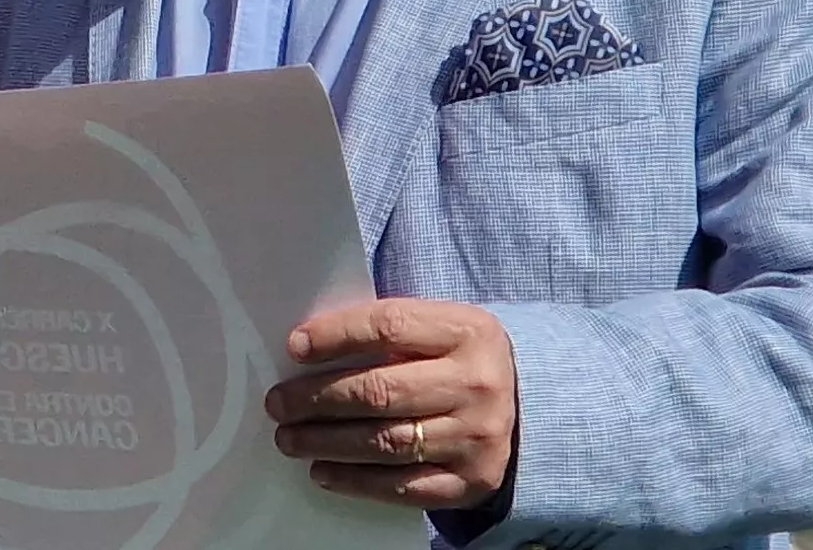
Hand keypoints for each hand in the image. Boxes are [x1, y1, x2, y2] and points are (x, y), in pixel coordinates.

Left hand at [264, 298, 516, 510]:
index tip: (295, 346)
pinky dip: (357, 481)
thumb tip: (309, 347)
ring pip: (386, 442)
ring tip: (290, 438)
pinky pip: (403, 486)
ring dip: (327, 442)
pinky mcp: (471, 481)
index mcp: (468, 331)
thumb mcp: (444, 328)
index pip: (389, 326)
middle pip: (380, 391)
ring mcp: (476, 437)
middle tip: (279, 403)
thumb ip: (392, 331)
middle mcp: (476, 384)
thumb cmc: (463, 359)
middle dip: (318, 398)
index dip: (336, 336)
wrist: (533, 405)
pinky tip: (324, 472)